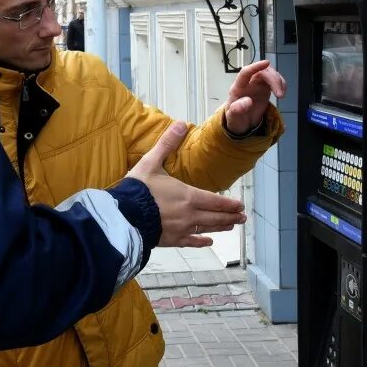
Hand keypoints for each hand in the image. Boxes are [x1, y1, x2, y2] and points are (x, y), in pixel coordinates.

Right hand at [126, 121, 245, 247]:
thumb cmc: (138, 189)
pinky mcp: (171, 240)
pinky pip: (191, 241)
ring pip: (206, 228)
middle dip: (230, 216)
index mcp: (188, 195)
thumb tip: (180, 124)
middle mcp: (189, 214)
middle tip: (242, 217)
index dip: (229, 204)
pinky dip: (201, 242)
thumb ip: (167, 144)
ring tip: (231, 226)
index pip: (215, 200)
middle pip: (215, 217)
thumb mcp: (151, 162)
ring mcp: (181, 229)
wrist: (124, 216)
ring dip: (220, 227)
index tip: (240, 205)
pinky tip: (208, 242)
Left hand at [223, 60, 286, 135]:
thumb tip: (247, 102)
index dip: (255, 66)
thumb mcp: (233, 119)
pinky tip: (282, 92)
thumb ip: (236, 110)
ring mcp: (257, 84)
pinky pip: (274, 80)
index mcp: (238, 88)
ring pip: (269, 73)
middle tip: (279, 94)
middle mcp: (248, 83)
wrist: (241, 123)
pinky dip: (281, 84)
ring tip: (281, 96)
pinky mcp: (265, 87)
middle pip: (262, 72)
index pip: (245, 72)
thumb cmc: (235, 119)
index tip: (266, 63)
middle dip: (273, 79)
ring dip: (278, 81)